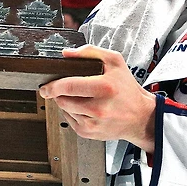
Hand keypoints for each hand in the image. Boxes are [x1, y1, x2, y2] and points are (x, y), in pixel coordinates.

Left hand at [38, 45, 156, 151]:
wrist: (140, 116)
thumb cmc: (127, 89)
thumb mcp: (115, 62)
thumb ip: (89, 52)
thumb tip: (67, 54)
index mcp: (105, 87)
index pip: (69, 86)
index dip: (53, 85)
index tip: (46, 85)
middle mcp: (99, 108)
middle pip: (62, 99)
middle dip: (59, 92)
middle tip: (66, 87)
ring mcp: (93, 123)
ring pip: (64, 109)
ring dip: (66, 101)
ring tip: (81, 96)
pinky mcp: (89, 133)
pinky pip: (69, 119)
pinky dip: (72, 112)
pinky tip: (85, 107)